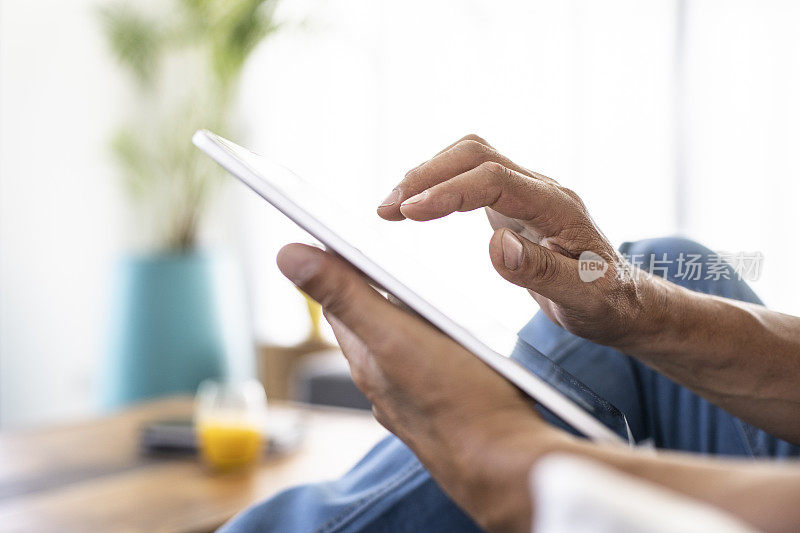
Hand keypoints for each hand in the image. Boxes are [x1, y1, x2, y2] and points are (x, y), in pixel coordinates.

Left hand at [277, 243, 569, 531]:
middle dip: (368, 285)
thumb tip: (286, 254)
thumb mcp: (396, 336)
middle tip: (381, 250)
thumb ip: (346, 295)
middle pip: (365, 320)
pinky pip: (427, 361)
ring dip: (401, 313)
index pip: (336, 300)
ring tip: (419, 286)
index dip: (333, 263)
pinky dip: (430, 340)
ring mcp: (412, 394)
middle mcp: (382, 378)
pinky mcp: (443, 404)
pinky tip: (453, 337)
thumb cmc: (458, 400)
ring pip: (398, 341)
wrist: (506, 467)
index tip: (335, 230)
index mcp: (366, 356)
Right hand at [377, 134, 662, 347]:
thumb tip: (497, 244)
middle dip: (427, 174)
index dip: (448, 192)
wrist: (622, 299)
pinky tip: (415, 206)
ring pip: (470, 158)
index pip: (494, 180)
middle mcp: (540, 189)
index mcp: (557, 207)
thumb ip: (542, 272)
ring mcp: (526, 191)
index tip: (408, 213)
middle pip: (477, 154)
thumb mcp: (582, 298)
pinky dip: (437, 184)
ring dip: (427, 175)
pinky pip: (470, 176)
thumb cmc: (606, 302)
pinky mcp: (513, 201)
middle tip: (387, 209)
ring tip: (390, 208)